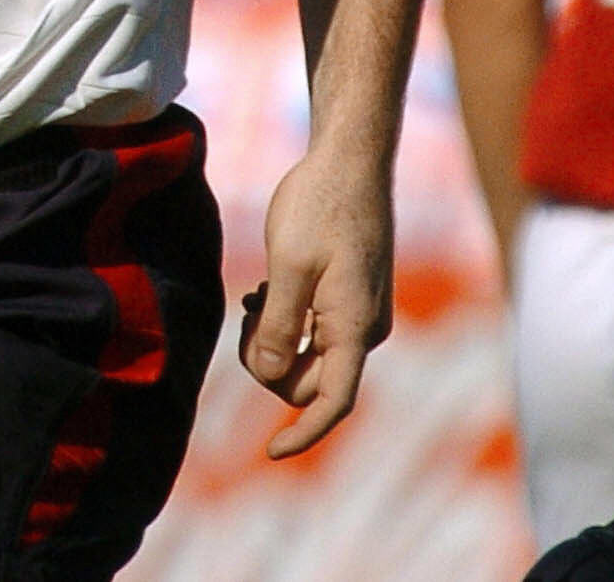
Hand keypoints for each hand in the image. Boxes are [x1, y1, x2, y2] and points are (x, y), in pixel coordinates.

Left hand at [238, 147, 394, 459]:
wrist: (350, 159)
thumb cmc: (319, 205)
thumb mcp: (287, 267)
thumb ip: (276, 328)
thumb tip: (267, 377)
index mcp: (354, 327)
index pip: (334, 402)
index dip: (303, 434)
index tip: (271, 454)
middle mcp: (366, 328)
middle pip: (310, 380)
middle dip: (271, 361)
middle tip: (247, 312)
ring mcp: (362, 311)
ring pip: (309, 354)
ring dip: (276, 336)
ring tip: (257, 291)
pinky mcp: (352, 295)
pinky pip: (315, 330)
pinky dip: (287, 317)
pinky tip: (269, 284)